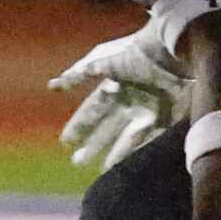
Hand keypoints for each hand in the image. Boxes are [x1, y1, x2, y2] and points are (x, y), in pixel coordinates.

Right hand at [53, 29, 185, 168]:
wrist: (168, 51)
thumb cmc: (132, 53)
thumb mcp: (99, 60)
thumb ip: (77, 74)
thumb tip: (52, 86)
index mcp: (112, 89)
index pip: (91, 112)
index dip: (78, 126)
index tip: (65, 141)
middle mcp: (127, 103)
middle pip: (107, 128)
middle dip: (92, 144)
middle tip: (77, 161)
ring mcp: (147, 111)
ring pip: (127, 137)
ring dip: (115, 152)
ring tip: (102, 169)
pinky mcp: (167, 118)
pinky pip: (152, 138)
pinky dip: (140, 149)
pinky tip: (129, 161)